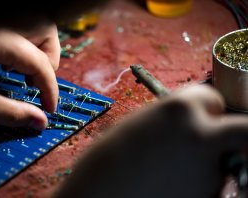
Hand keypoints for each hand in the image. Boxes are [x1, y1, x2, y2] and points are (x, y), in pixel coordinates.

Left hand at [0, 21, 59, 130]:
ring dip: (34, 51)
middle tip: (35, 84)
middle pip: (44, 31)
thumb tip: (41, 123)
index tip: (49, 110)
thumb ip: (11, 113)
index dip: (50, 89)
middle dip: (48, 60)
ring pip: (30, 27)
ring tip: (19, 75)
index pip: (41, 63)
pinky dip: (17, 47)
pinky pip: (13, 29)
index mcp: (0, 39)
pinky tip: (2, 64)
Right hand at [55, 85, 247, 197]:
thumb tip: (186, 125)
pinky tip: (168, 185)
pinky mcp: (206, 196)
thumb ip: (169, 121)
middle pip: (243, 130)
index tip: (198, 116)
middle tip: (214, 142)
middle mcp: (201, 136)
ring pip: (222, 159)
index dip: (203, 108)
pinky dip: (197, 183)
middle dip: (235, 133)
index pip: (210, 99)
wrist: (97, 196)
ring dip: (206, 161)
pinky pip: (209, 184)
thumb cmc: (106, 162)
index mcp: (179, 110)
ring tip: (169, 170)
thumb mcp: (137, 125)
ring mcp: (207, 170)